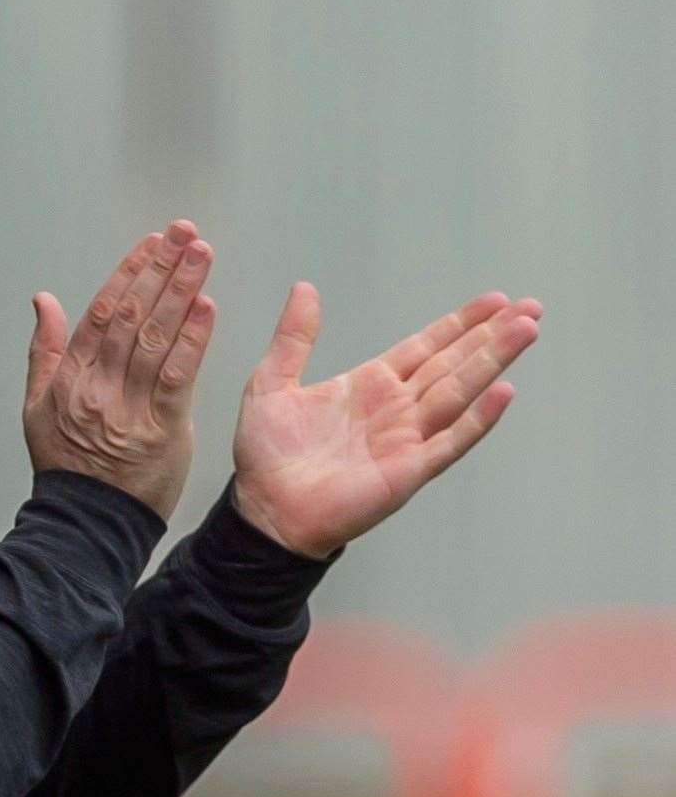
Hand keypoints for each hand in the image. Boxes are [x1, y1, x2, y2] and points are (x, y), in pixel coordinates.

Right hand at [24, 221, 216, 523]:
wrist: (85, 522)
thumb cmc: (65, 464)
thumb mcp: (37, 406)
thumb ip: (43, 350)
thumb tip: (43, 300)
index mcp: (70, 376)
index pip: (102, 310)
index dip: (129, 271)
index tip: (152, 241)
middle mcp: (97, 384)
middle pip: (132, 314)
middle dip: (161, 268)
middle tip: (185, 233)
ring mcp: (127, 406)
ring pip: (156, 336)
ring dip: (181, 291)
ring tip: (201, 255)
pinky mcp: (159, 429)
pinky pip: (176, 376)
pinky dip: (192, 339)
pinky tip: (205, 308)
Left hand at [230, 284, 542, 558]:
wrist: (264, 508)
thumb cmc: (267, 454)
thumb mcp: (271, 382)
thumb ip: (294, 337)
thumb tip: (304, 287)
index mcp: (370, 385)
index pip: (426, 347)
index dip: (460, 324)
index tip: (495, 300)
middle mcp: (396, 408)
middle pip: (453, 364)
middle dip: (491, 336)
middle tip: (532, 307)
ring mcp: (406, 438)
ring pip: (460, 392)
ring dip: (494, 362)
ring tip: (527, 331)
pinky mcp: (408, 470)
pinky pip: (450, 440)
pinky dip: (478, 418)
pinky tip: (503, 392)